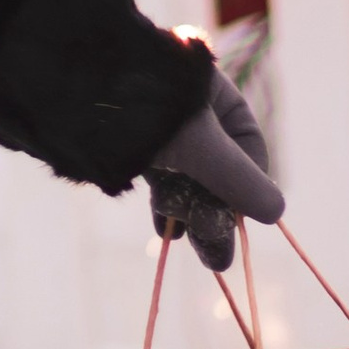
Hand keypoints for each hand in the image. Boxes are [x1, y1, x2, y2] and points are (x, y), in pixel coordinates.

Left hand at [147, 62, 281, 271]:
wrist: (73, 90)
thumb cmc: (148, 110)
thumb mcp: (200, 146)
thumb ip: (237, 179)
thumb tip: (276, 211)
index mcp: (212, 89)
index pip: (247, 142)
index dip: (251, 182)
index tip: (251, 216)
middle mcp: (188, 104)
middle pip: (216, 166)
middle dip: (218, 214)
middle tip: (219, 259)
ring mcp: (159, 123)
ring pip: (186, 175)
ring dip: (194, 216)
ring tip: (203, 256)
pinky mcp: (132, 140)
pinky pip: (159, 176)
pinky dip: (165, 204)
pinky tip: (167, 232)